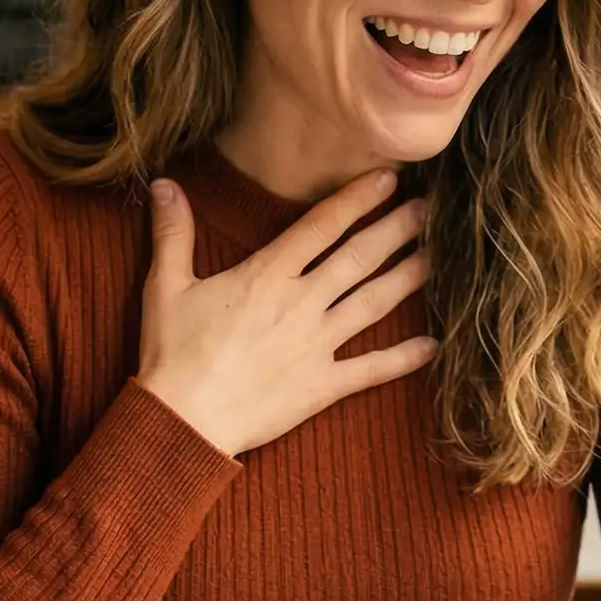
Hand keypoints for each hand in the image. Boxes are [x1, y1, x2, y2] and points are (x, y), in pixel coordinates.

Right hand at [137, 169, 437, 456]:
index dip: (356, 199)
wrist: (181, 421)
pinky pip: (371, 369)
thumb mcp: (165, 286)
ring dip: (408, 278)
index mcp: (266, 275)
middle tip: (430, 209)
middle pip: (358, 258)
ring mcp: (316, 345)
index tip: (388, 178)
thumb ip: (174, 232)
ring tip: (437, 257)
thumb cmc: (171, 353)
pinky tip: (432, 345)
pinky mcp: (321, 386)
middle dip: (396, 229)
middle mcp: (300, 304)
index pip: (321, 226)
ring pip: (373, 304)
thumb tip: (163, 182)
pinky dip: (403, 358)